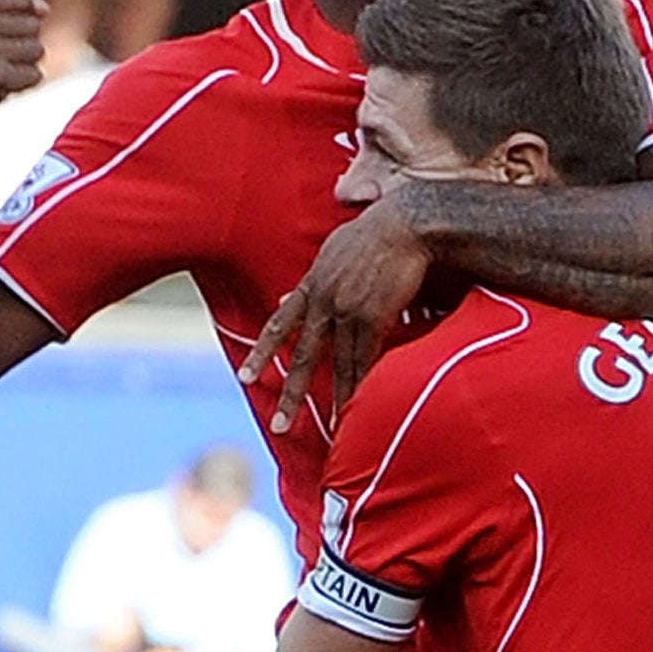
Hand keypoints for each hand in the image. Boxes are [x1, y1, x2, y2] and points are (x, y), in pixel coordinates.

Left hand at [238, 194, 431, 432]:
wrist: (406, 223)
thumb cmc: (377, 229)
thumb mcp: (332, 250)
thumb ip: (311, 278)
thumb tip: (286, 295)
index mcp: (313, 284)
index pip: (280, 324)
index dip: (262, 353)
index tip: (246, 378)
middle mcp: (323, 300)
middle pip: (303, 356)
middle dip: (291, 394)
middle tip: (280, 427)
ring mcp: (346, 310)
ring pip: (337, 365)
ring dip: (337, 399)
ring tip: (335, 428)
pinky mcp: (373, 316)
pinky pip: (365, 359)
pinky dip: (363, 383)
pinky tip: (361, 403)